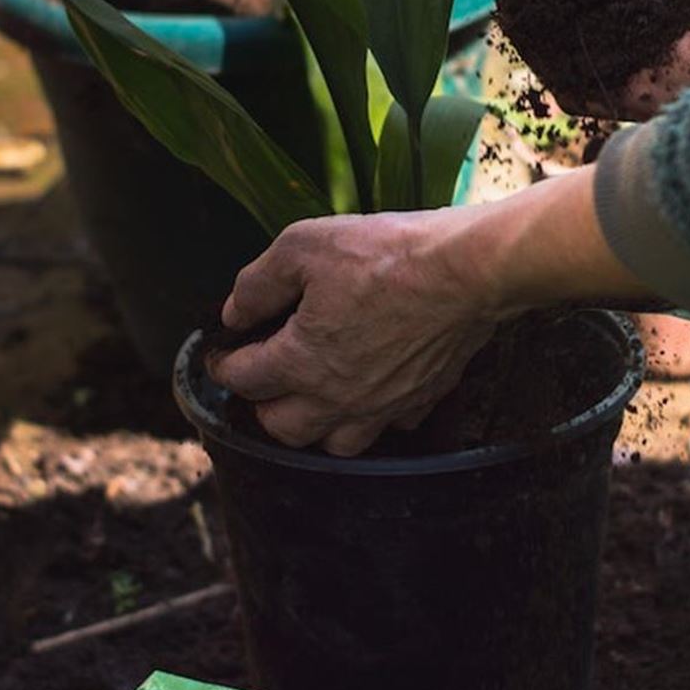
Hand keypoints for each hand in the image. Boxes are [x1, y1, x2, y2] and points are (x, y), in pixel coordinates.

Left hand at [207, 207, 504, 455]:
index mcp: (300, 362)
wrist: (468, 271)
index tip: (221, 351)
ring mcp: (382, 407)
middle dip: (262, 403)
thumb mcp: (305, 246)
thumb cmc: (386, 255)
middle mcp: (336, 399)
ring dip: (314, 425)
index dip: (223, 362)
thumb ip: (258, 283)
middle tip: (263, 376)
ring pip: (332, 443)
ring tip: (313, 396)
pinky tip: (373, 390)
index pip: (243, 378)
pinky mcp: (421, 400)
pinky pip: (387, 427)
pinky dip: (372, 416)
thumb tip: (233, 311)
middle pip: (280, 426)